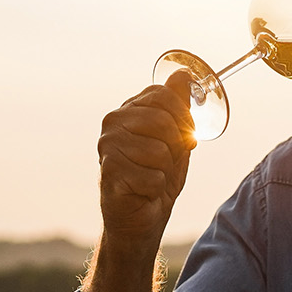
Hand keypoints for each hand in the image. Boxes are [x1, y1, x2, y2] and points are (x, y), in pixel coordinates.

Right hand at [97, 70, 197, 243]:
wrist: (140, 218)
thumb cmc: (157, 175)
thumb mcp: (174, 138)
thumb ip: (178, 106)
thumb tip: (183, 74)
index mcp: (128, 110)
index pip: (163, 95)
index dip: (183, 117)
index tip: (184, 136)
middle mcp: (113, 123)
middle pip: (163, 121)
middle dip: (175, 148)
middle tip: (164, 164)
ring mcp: (108, 146)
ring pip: (160, 151)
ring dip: (165, 171)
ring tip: (151, 177)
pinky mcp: (109, 172)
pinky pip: (154, 176)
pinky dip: (156, 189)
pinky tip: (143, 191)